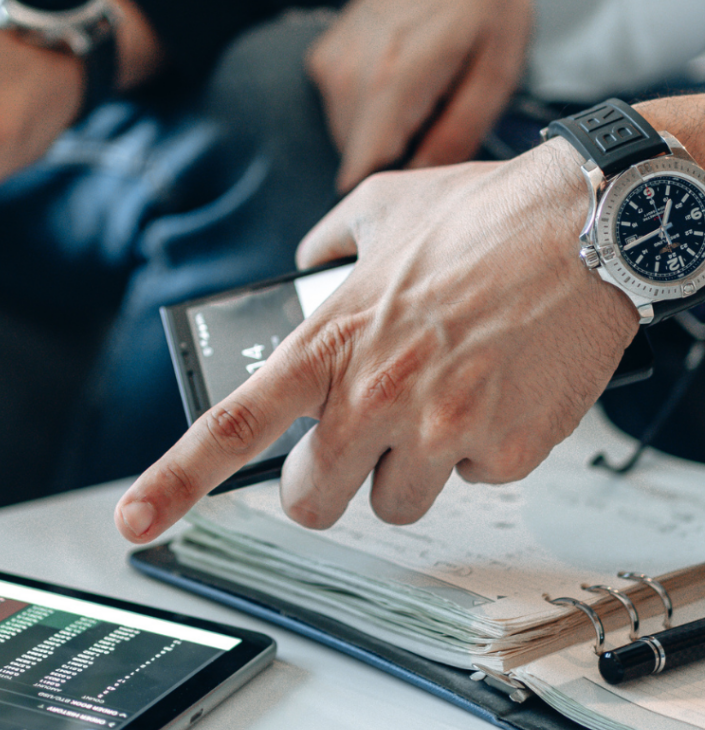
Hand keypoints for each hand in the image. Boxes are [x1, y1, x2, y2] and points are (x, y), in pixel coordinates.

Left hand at [115, 139, 639, 542]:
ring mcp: (440, 428)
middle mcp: (374, 393)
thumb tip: (306, 256)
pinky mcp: (504, 449)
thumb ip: (327, 243)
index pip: (234, 427)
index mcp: (330, 343)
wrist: (593, 222)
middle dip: (327, 483)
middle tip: (357, 442)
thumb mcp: (383, 209)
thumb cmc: (487, 215)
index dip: (174, 482)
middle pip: (311, 501)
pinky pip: (472, 482)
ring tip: (446, 394)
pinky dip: (481, 450)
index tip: (135, 520)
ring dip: (409, 465)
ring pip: (395, 502)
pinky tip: (499, 390)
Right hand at [306, 0, 540, 193]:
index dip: (391, 188)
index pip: (362, 175)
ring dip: (382, 134)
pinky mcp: (320, 59)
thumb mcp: (496, 76)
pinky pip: (340, 114)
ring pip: (348, 141)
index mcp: (391, 82)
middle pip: (358, 161)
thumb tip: (418, 183)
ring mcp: (328, 65)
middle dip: (394, 156)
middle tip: (434, 122)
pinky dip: (368, 111)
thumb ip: (455, 138)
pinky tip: (398, 81)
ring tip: (420, 97)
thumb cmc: (489, 6)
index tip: (419, 176)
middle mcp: (347, 76)